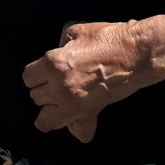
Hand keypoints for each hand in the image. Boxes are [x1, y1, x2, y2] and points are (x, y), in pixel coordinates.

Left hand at [23, 20, 151, 141]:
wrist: (136, 54)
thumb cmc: (107, 38)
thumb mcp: (75, 32)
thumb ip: (59, 46)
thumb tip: (55, 57)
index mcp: (53, 64)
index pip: (28, 78)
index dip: (36, 74)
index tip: (44, 72)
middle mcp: (59, 88)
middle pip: (35, 98)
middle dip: (44, 90)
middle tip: (57, 83)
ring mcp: (74, 104)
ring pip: (46, 120)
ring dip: (52, 110)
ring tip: (60, 103)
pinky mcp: (91, 113)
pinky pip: (77, 132)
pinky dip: (76, 128)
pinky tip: (76, 120)